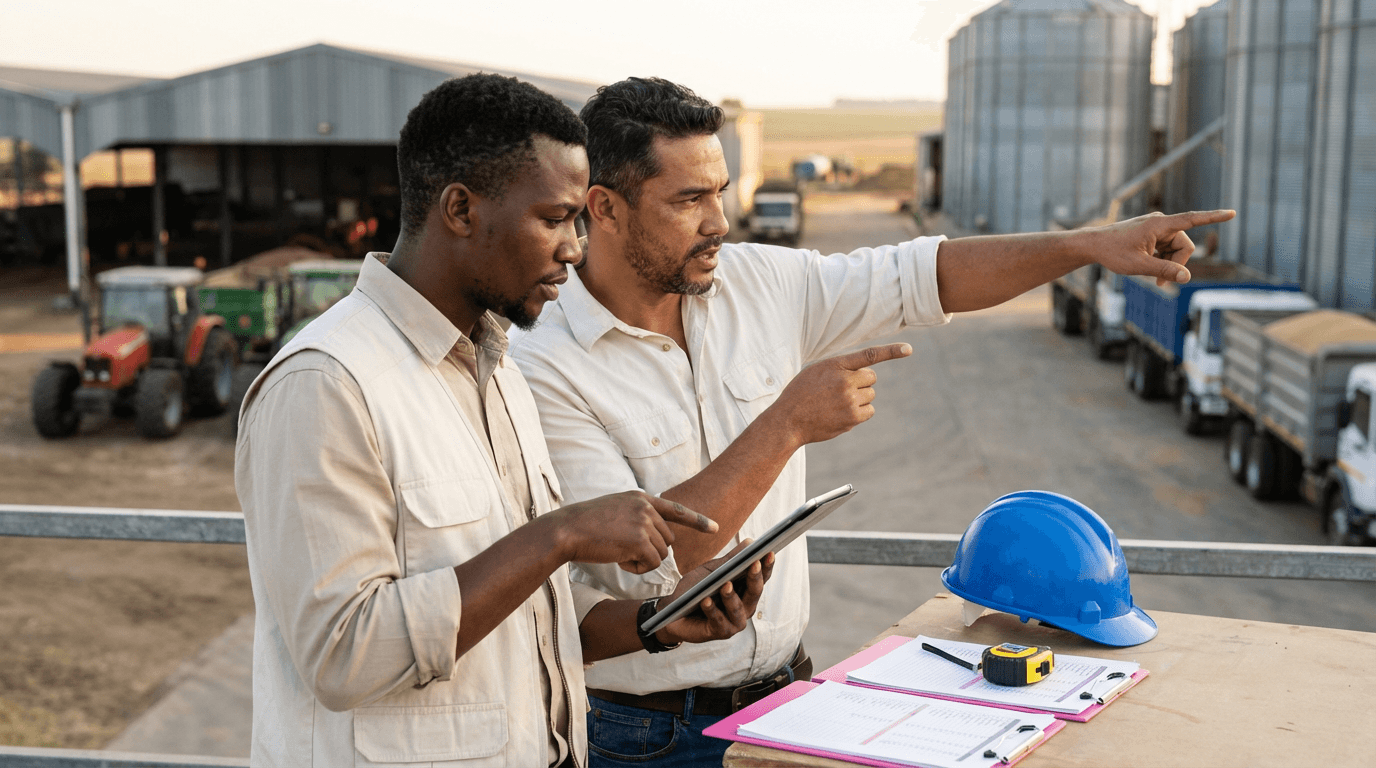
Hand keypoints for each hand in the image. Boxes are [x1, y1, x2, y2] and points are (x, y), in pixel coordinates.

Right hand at [552, 491, 716, 573]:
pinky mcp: (640, 540)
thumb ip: (636, 517)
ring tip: (618, 553)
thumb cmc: (585, 524)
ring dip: (642, 561)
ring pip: (661, 554)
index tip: (715, 527)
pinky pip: (651, 564)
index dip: (697, 521)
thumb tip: (655, 538)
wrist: (567, 530)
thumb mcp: (615, 510)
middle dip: (651, 551)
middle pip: (667, 540)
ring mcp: (644, 522)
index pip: (675, 509)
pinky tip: (619, 560)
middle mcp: (646, 508)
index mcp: (641, 498)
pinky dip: (637, 568)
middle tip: (624, 551)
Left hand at [657, 540, 774, 645]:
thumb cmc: (696, 590)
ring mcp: (734, 623)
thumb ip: (730, 560)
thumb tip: (750, 542)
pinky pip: (717, 621)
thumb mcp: (712, 571)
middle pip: (754, 593)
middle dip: (754, 578)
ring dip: (731, 596)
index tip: (769, 551)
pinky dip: (711, 610)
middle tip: (754, 563)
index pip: (761, 578)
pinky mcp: (719, 632)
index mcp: (746, 592)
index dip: (767, 566)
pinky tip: (705, 601)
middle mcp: (745, 608)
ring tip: (725, 585)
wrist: (674, 611)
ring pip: (737, 609)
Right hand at [769, 343, 911, 445]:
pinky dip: (860, 412)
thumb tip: (868, 377)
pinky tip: (841, 413)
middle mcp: (845, 381)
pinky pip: (869, 411)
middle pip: (872, 378)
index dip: (891, 351)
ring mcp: (850, 400)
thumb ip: (841, 369)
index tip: (909, 349)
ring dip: (860, 398)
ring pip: (870, 395)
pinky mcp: (852, 418)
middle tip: (842, 389)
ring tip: (837, 403)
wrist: (788, 420)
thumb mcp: (817, 372)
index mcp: (835, 365)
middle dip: (862, 383)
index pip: (869, 355)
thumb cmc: (801, 394)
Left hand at [1093, 210, 1234, 286]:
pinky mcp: (1152, 234)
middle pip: (1184, 246)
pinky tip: (1145, 264)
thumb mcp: (1139, 265)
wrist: (1093, 245)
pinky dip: (1161, 259)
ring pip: (1176, 249)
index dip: (1213, 217)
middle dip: (1176, 264)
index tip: (1231, 213)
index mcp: (1159, 225)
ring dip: (1167, 263)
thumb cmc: (1113, 252)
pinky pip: (1166, 249)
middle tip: (1158, 282)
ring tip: (1149, 274)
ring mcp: (1156, 228)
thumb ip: (1164, 271)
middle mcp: (1160, 223)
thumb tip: (1187, 278)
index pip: (1192, 219)